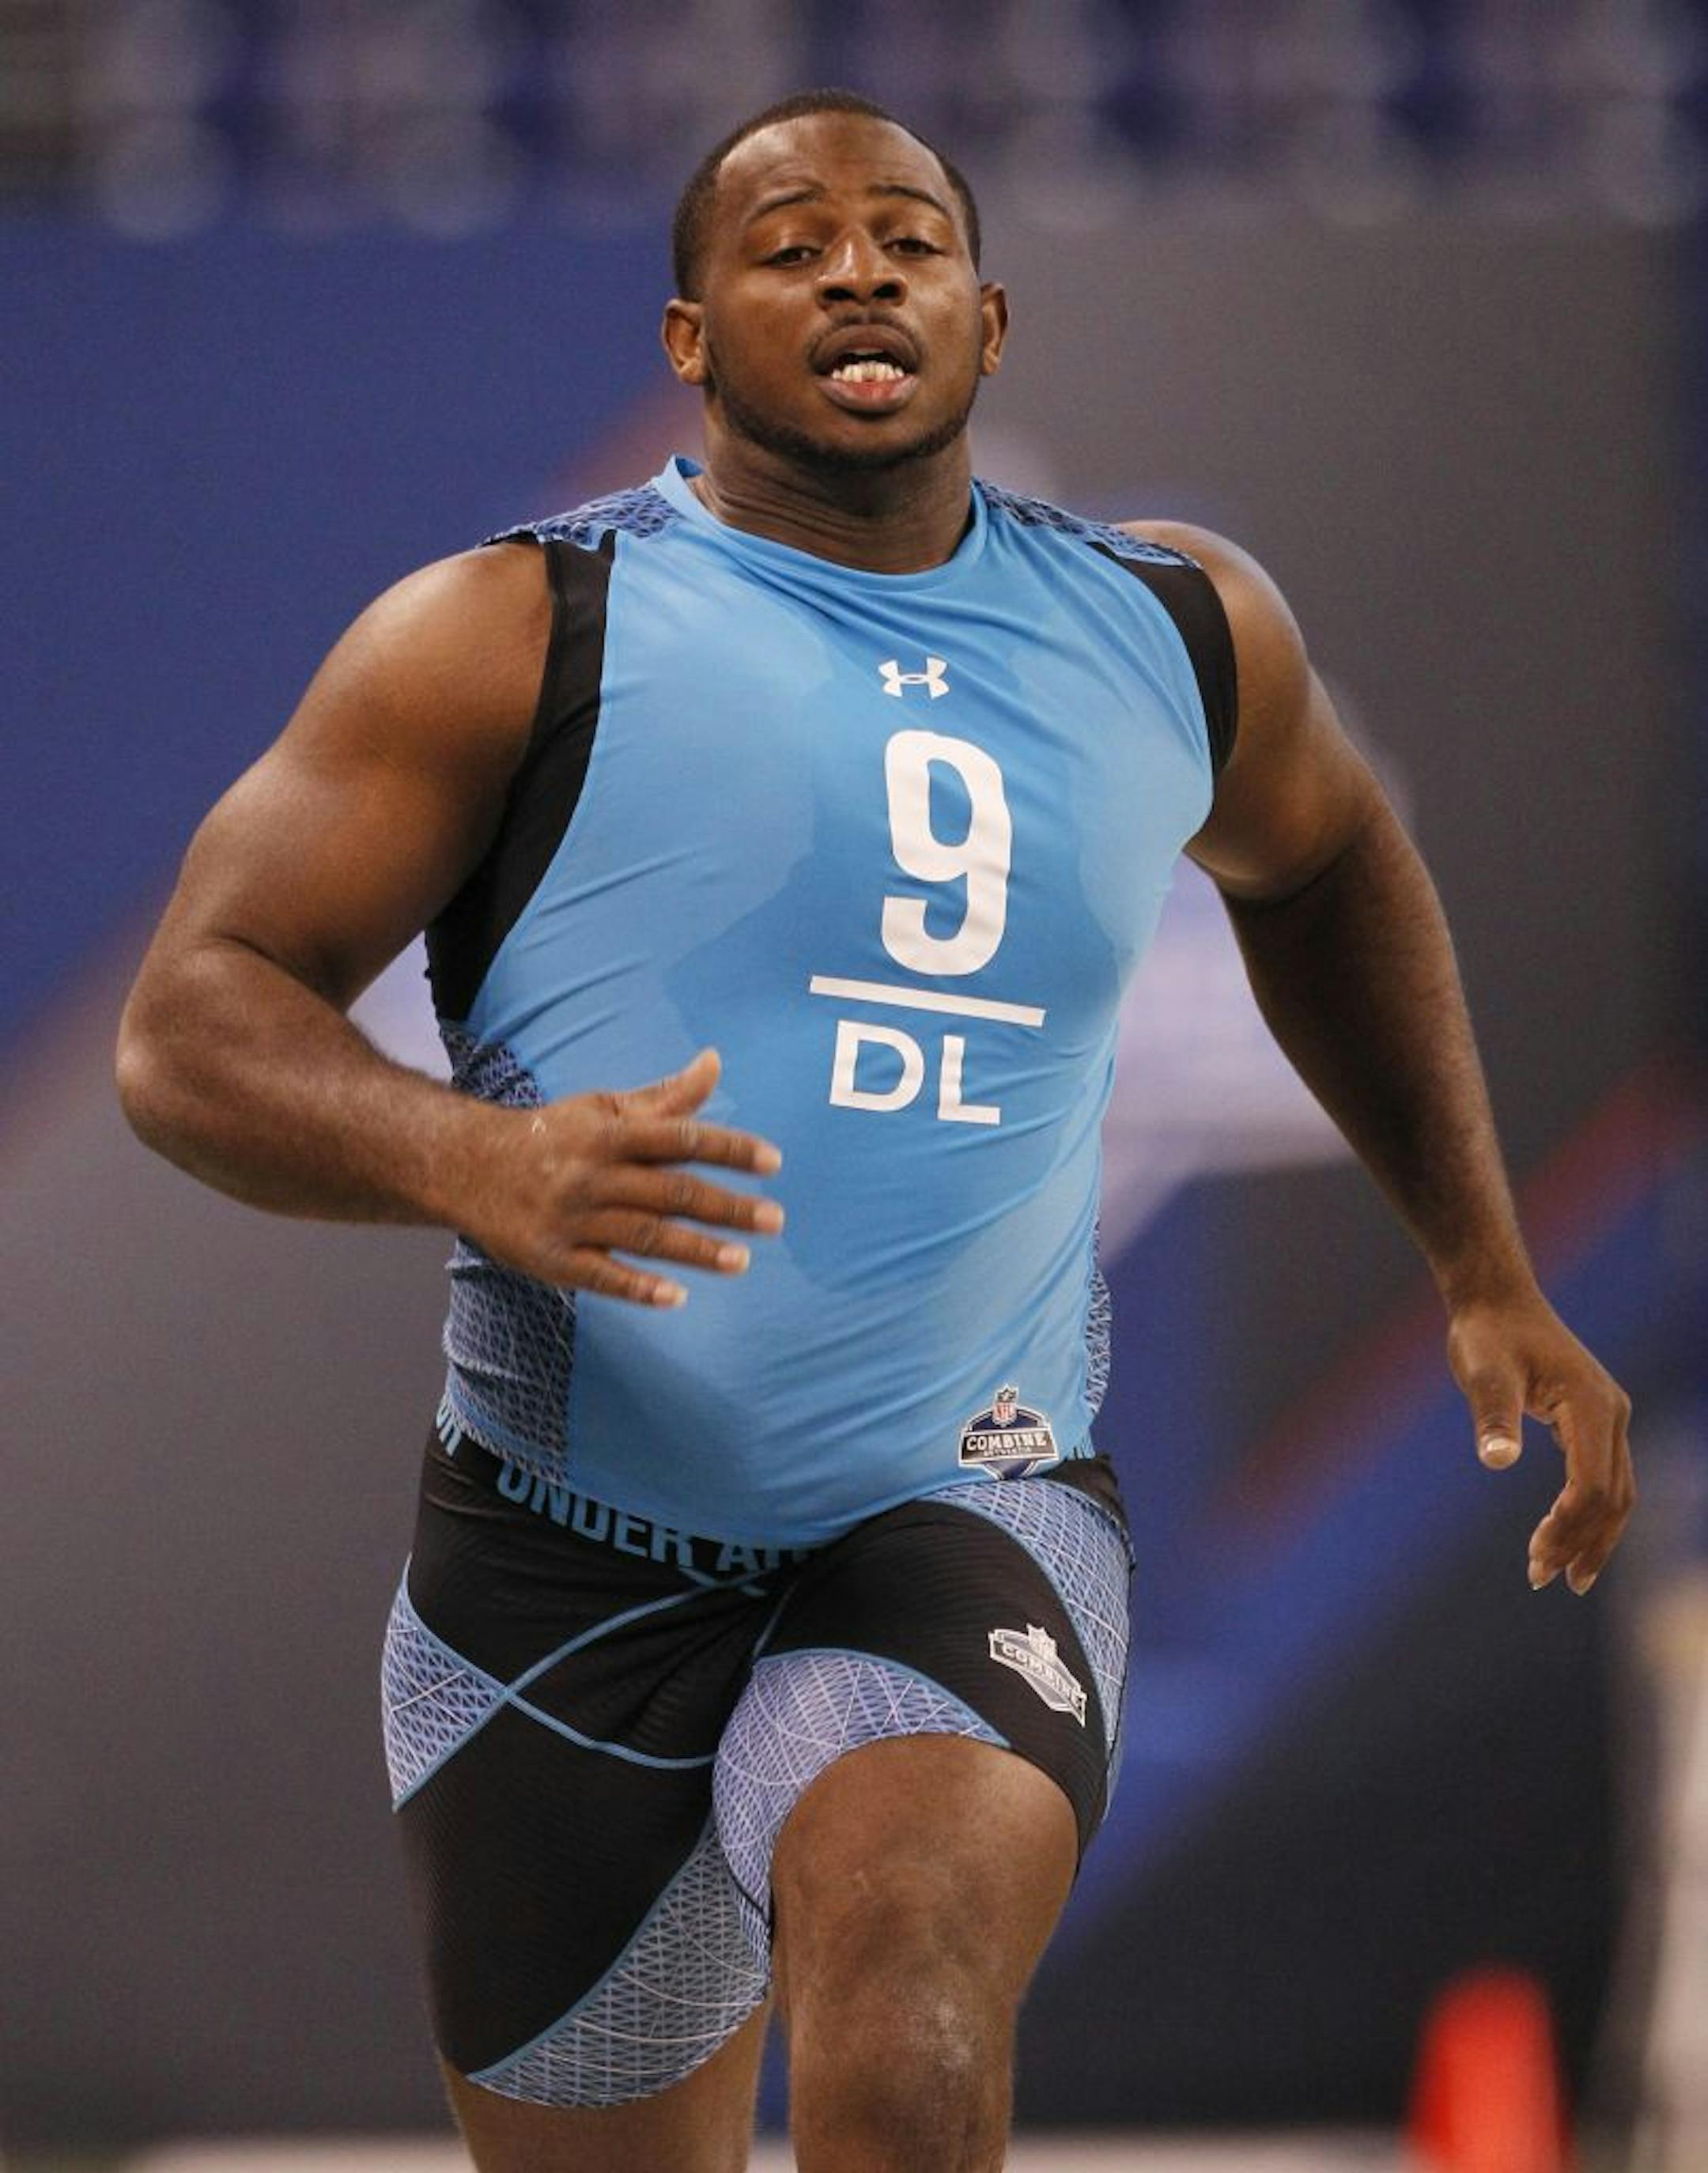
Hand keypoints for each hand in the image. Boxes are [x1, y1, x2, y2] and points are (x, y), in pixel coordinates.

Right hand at [465, 1048, 783, 1306]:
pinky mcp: (552, 1258)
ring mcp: (572, 1219)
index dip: (729, 1149)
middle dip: (727, 1207)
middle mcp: (593, 1175)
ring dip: (696, 1250)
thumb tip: (715, 1063)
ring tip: (742, 1261)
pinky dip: (638, 1287)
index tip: (774, 1162)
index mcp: (610, 1134)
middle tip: (775, 1220)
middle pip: (671, 1192)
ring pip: (644, 1236)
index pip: (681, 1139)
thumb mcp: (603, 1110)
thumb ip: (664, 1098)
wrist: (467, 1166)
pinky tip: (676, 1296)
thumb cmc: (553, 1135)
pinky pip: (601, 1275)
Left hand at [1446, 1291, 1634, 1594]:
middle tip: (1545, 1579)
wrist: (1496, 1301)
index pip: (1591, 1485)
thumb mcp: (1482, 1373)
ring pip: (1616, 1492)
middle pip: (1613, 1497)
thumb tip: (1497, 1460)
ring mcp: (1608, 1417)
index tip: (1536, 1558)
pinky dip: (1589, 1512)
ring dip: (1592, 1536)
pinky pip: (1603, 1477)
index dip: (1568, 1527)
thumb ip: (1493, 1417)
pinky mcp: (1595, 1420)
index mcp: (1592, 1406)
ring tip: (1563, 1575)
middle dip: (1583, 1544)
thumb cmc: (1487, 1334)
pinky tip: (1564, 1536)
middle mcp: (1612, 1414)